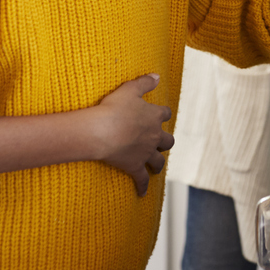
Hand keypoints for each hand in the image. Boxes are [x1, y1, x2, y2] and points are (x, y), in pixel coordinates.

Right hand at [86, 74, 173, 196]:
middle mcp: (154, 135)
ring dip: (158, 163)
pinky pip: (142, 179)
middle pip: (167, 140)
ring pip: (159, 160)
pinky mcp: (135, 167)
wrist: (103, 131)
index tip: (160, 115)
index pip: (164, 113)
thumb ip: (145, 82)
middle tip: (160, 143)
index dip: (162, 114)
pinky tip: (142, 193)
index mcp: (154, 116)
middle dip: (165, 141)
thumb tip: (157, 76)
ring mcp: (146, 153)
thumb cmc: (114, 108)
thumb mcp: (130, 89)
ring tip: (156, 166)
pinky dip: (143, 187)